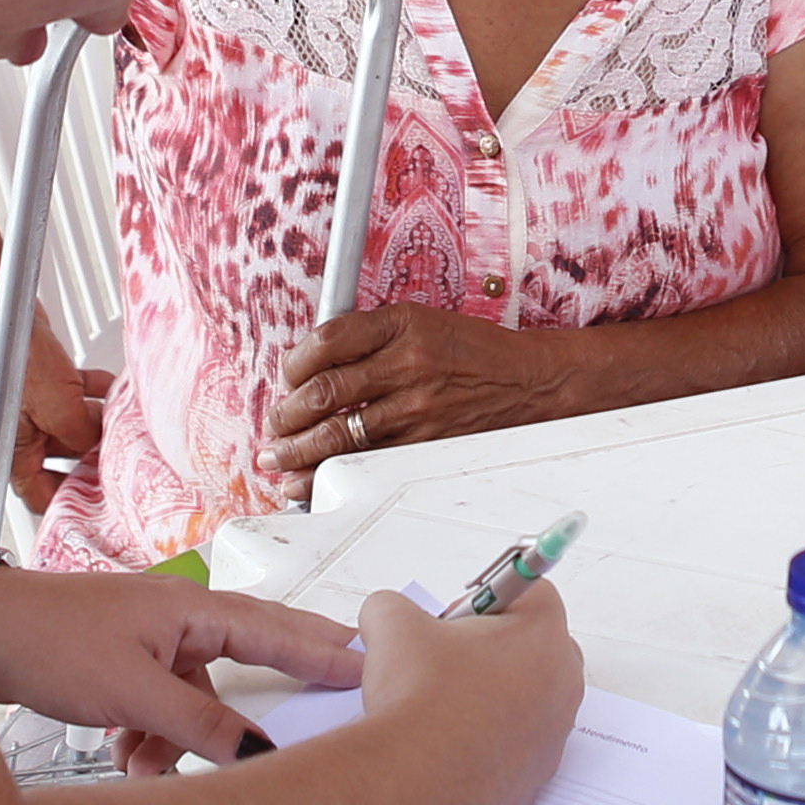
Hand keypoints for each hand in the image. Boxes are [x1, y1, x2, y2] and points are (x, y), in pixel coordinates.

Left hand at [0, 566, 358, 769]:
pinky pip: (163, 708)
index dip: (327, 653)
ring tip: (150, 763)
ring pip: (197, 699)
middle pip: (249, 657)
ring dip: (182, 739)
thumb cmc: (47, 639)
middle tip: (336, 695)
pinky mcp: (126, 665)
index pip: (279, 632)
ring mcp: (153, 641)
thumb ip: (199, 725)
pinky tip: (127, 756)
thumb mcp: (132, 692)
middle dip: (275, 691)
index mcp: (193, 608)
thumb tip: (255, 752)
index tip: (371, 665)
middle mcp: (180, 618)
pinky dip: (152, 737)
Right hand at [14, 350, 108, 520]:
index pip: (41, 495)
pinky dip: (94, 395)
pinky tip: (112, 390)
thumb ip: (84, 438)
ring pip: (74, 426)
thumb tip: (104, 448)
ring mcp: (33, 409)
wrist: (2, 313)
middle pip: (64, 459)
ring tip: (122, 419)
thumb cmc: (12, 361)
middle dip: (93, 455)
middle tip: (122, 454)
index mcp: (14, 453)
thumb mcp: (61, 411)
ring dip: (98, 421)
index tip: (99, 499)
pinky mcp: (43, 384)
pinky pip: (75, 398)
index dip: (70, 502)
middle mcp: (21, 435)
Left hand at [268, 307, 599, 477]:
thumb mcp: (424, 323)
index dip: (295, 363)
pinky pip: (365, 464)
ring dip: (296, 450)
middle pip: (324, 392)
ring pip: (338, 435)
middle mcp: (408, 364)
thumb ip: (372, 338)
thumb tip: (313, 366)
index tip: (287, 376)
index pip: (328, 340)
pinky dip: (327, 476)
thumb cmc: (474, 351)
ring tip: (277, 457)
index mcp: (403, 324)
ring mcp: (417, 408)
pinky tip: (307, 482)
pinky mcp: (426, 444)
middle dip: (286, 414)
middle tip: (274, 424)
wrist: (530, 382)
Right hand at [360, 583, 581, 804]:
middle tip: (445, 659)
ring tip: (443, 706)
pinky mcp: (538, 775)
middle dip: (491, 646)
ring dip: (491, 695)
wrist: (412, 782)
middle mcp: (562, 682)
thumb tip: (389, 613)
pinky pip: (517, 744)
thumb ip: (395, 605)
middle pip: (534, 646)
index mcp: (542, 634)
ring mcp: (555, 733)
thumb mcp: (392, 625)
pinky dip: (489, 740)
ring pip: (527, 698)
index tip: (456, 617)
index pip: (532, 591)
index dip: (487, 596)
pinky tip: (449, 744)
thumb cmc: (418, 703)